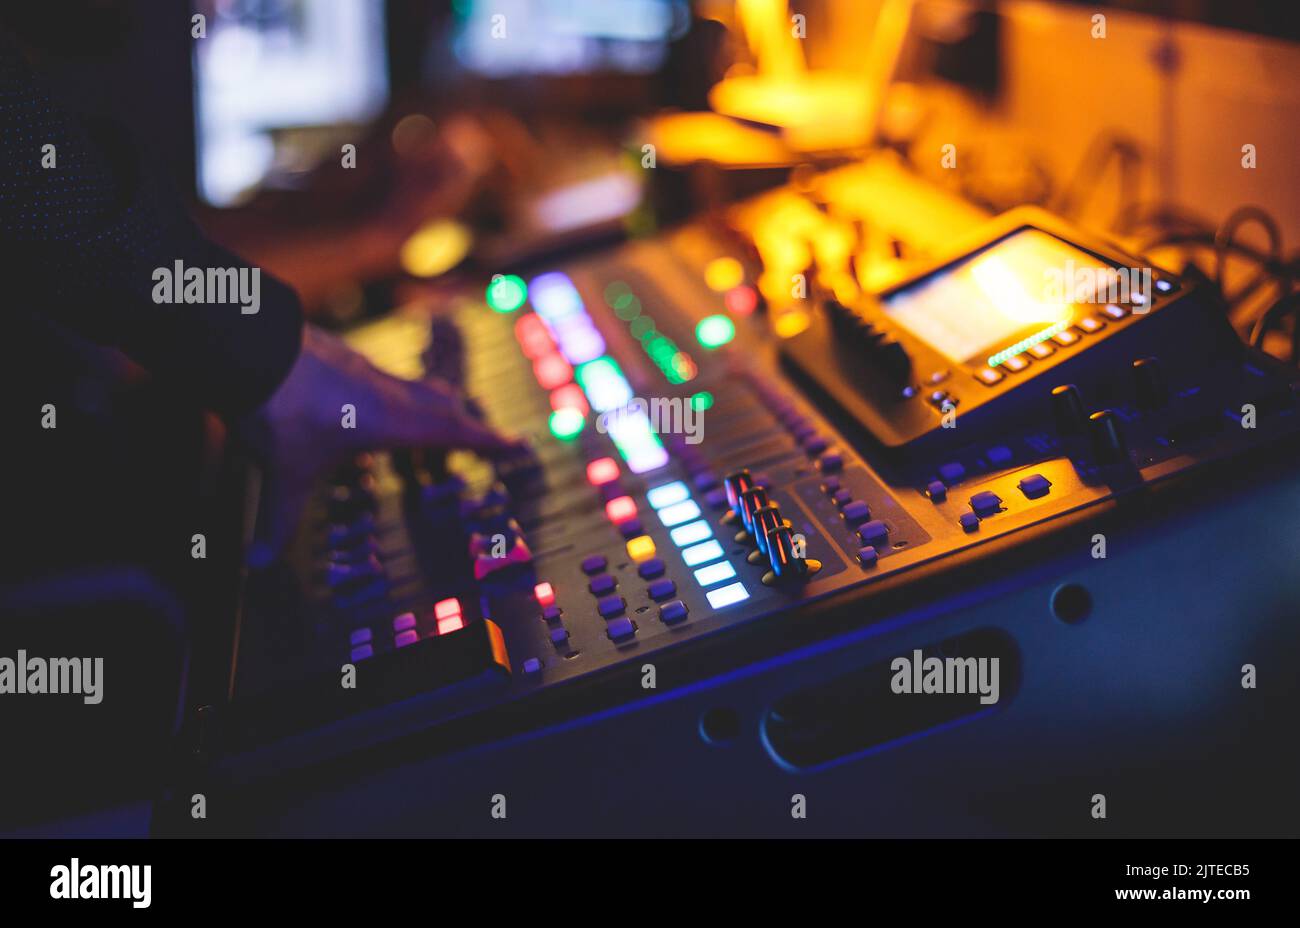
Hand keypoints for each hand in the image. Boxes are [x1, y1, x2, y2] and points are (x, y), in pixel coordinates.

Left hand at [244, 324, 520, 564]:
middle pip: (443, 405)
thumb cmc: (279, 410)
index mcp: (391, 421)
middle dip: (467, 422)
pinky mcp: (342, 358)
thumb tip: (261, 561)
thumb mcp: (284, 474)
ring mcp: (365, 370)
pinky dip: (395, 394)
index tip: (516, 444)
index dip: (487, 442)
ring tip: (436, 417)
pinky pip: (383, 378)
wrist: (248, 348)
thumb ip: (278, 518)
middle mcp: (387, 392)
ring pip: (415, 386)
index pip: (454, 433)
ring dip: (433, 404)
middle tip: (484, 435)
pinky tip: (374, 402)